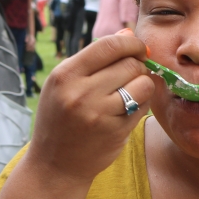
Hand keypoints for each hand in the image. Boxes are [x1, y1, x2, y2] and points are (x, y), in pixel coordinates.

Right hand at [25, 28, 153, 184]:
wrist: (54, 165)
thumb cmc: (61, 118)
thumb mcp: (65, 84)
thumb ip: (95, 58)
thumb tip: (128, 33)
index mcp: (65, 74)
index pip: (110, 45)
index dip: (132, 43)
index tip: (138, 49)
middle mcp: (80, 92)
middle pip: (130, 64)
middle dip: (138, 66)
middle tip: (131, 74)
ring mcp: (99, 113)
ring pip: (143, 84)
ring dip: (143, 85)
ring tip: (130, 91)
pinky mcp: (115, 131)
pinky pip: (143, 106)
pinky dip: (142, 104)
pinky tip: (128, 109)